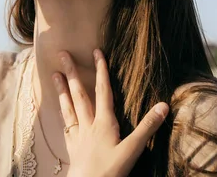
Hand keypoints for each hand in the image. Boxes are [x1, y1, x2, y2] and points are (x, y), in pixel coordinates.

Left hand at [53, 49, 168, 176]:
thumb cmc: (109, 171)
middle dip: (73, 73)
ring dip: (62, 90)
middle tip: (62, 54)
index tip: (96, 52)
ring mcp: (78, 135)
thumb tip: (163, 105)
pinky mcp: (72, 147)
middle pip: (80, 94)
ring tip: (54, 74)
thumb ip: (147, 128)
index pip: (103, 91)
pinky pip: (66, 126)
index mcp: (104, 123)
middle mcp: (89, 125)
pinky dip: (63, 115)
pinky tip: (61, 111)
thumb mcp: (132, 150)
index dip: (101, 70)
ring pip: (69, 107)